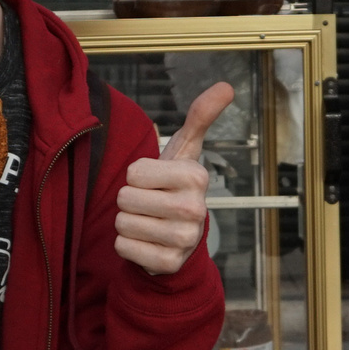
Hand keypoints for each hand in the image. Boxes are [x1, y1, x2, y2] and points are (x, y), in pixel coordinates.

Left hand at [115, 82, 232, 274]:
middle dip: (130, 201)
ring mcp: (183, 240)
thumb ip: (200, 117)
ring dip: (128, 223)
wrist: (179, 238)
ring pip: (122, 223)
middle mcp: (195, 209)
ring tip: (148, 223)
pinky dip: (128, 246)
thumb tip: (226, 85)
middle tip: (149, 205)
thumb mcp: (184, 152)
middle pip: (124, 198)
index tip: (156, 183)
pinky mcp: (168, 263)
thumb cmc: (174, 188)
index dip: (137, 177)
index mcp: (196, 177)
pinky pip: (123, 247)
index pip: (134, 172)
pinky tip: (147, 242)